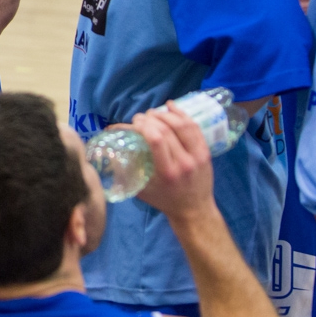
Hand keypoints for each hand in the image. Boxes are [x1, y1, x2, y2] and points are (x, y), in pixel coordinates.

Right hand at [133, 103, 217, 221]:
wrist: (194, 210)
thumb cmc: (164, 201)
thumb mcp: (141, 191)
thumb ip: (127, 173)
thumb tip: (109, 153)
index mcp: (167, 172)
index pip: (156, 140)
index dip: (144, 126)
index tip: (134, 124)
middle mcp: (184, 162)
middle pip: (167, 130)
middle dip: (151, 119)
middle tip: (140, 118)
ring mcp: (198, 156)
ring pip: (183, 125)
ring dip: (165, 114)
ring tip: (153, 113)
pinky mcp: (206, 152)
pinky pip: (195, 127)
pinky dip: (182, 114)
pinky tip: (171, 106)